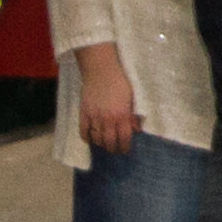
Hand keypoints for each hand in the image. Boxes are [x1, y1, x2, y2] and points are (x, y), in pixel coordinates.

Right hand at [72, 42, 140, 156]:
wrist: (101, 71)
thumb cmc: (120, 82)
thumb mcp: (132, 98)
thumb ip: (134, 115)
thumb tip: (137, 130)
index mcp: (122, 116)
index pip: (124, 139)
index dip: (125, 148)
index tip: (125, 151)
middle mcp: (108, 119)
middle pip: (109, 142)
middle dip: (113, 149)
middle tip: (114, 150)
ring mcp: (94, 117)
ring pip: (97, 139)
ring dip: (101, 144)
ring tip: (104, 144)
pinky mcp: (84, 113)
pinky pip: (83, 131)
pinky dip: (87, 138)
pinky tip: (90, 139)